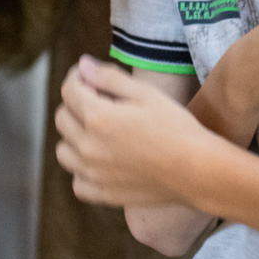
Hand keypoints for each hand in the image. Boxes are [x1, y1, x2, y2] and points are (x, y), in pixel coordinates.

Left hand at [55, 57, 216, 207]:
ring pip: (63, 150)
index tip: (89, 76)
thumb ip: (109, 77)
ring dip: (74, 136)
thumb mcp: (145, 93)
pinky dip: (82, 169)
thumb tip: (82, 65)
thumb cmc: (175, 127)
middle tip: (100, 101)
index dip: (77, 77)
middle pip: (62, 118)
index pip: (69, 91)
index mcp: (97, 117)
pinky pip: (77, 180)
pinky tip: (101, 160)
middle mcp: (87, 147)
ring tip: (99, 132)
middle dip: (75, 104)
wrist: (196, 170)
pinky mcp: (102, 194)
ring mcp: (92, 174)